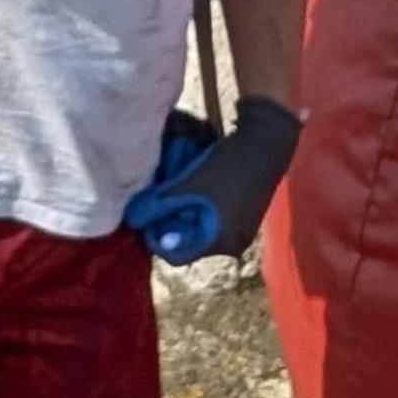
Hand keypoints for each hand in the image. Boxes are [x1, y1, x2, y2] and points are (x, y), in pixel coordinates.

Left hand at [128, 98, 304, 262]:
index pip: (176, 255)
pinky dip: (198, 206)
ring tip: (176, 188)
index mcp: (220, 243)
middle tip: (160, 198)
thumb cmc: (227, 167)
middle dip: (170, 220)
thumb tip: (131, 220)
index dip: (155, 237)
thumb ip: (158, 205)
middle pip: (188, 241)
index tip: (146, 214)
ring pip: (199, 228)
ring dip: (183, 211)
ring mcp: (240, 231)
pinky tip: (195, 185)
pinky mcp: (244, 217)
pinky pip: (212, 219)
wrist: (266, 142)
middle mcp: (232, 245)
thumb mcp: (188, 185)